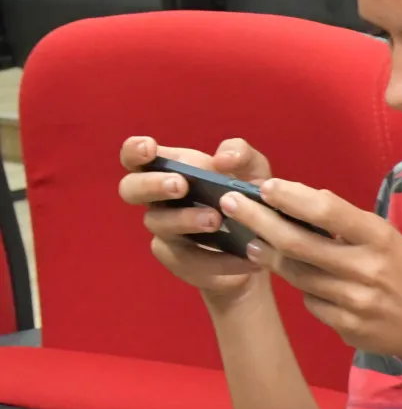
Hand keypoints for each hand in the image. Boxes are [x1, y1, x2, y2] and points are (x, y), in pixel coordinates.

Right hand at [119, 136, 270, 300]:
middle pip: (131, 189)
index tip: (149, 148)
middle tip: (181, 185)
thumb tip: (220, 160)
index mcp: (170, 170)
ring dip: (185, 219)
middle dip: (152, 184)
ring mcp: (166, 231)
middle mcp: (159, 200)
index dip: (134, 151)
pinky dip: (218, 258)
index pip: (135, 158)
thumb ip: (240, 154)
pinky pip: (188, 260)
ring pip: (159, 224)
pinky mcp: (180, 260)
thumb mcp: (253, 169)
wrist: (263, 241)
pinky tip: (242, 257)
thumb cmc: (247, 195)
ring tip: (215, 220)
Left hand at [219, 178, 401, 360]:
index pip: (327, 211)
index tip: (264, 186)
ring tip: (252, 241)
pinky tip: (308, 281)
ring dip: (269, 256)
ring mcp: (353, 301)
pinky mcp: (345, 327)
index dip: (291, 197)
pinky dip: (304, 288)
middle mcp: (366, 269)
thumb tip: (301, 203)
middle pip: (296, 243)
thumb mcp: (391, 241)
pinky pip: (310, 302)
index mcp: (381, 239)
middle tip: (231, 205)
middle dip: (258, 221)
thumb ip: (351, 226)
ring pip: (295, 275)